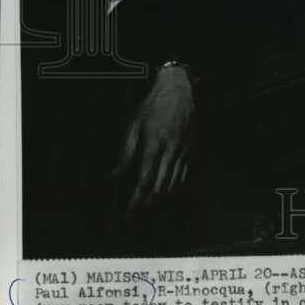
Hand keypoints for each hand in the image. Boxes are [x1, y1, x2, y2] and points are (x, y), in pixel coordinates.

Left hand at [113, 64, 194, 210]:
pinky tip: (163, 190)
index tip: (128, 213)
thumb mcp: (134, 125)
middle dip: (147, 204)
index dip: (136, 200)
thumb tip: (114, 175)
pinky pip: (183, 176)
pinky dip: (173, 187)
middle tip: (135, 212)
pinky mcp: (190, 150)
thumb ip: (125, 153)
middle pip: (160, 188)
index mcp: (154, 144)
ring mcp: (183, 151)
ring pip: (173, 184)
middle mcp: (171, 150)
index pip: (145, 180)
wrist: (179, 91)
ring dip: (159, 198)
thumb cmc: (153, 106)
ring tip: (146, 203)